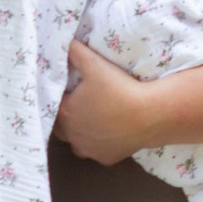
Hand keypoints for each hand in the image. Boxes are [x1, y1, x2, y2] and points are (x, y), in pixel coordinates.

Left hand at [54, 41, 154, 163]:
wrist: (150, 116)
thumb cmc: (119, 89)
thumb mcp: (95, 64)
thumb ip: (75, 52)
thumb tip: (64, 43)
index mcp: (65, 113)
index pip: (52, 102)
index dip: (60, 94)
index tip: (69, 88)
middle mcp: (72, 135)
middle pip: (60, 125)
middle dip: (66, 115)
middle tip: (80, 102)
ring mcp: (88, 150)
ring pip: (77, 141)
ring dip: (80, 132)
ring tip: (93, 118)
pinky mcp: (105, 159)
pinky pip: (97, 151)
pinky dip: (100, 143)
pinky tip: (109, 132)